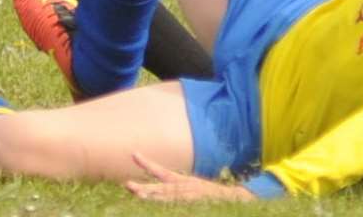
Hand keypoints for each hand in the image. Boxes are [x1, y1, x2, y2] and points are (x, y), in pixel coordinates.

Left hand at [125, 152, 256, 201]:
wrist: (234, 199)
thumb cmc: (208, 195)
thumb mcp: (190, 187)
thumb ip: (172, 188)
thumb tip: (150, 192)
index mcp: (182, 182)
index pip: (161, 172)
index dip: (147, 163)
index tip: (133, 154)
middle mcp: (185, 189)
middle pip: (161, 189)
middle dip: (144, 189)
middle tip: (128, 186)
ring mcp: (190, 199)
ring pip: (168, 200)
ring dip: (154, 199)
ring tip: (139, 196)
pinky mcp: (195, 206)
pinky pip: (178, 208)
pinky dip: (169, 207)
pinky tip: (159, 207)